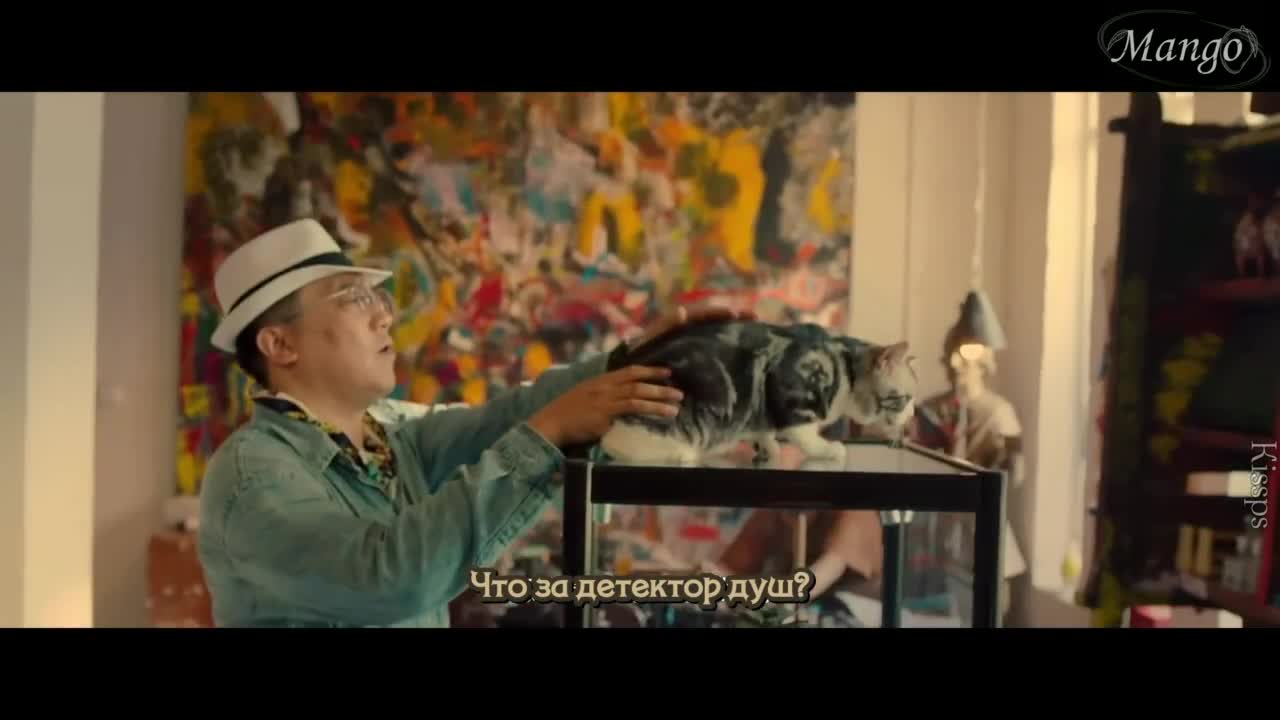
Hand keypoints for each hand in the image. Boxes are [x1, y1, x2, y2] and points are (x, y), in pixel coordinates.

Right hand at [527, 365, 682, 446]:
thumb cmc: (567, 415)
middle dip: (660, 384)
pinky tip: (663, 414)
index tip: (666, 372)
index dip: (649, 370)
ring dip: (660, 398)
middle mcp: (604, 386)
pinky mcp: (605, 413)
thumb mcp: (585, 398)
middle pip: (637, 380)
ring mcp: (605, 398)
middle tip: (678, 390)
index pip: (629, 371)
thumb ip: (603, 397)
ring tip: (677, 404)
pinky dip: (649, 409)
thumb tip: (619, 404)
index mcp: (600, 381)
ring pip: (638, 393)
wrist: (550, 423)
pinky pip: (632, 408)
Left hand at [629, 304, 755, 350]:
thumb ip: (666, 324)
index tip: (737, 313)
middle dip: (736, 316)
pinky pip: (714, 345)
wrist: (637, 363)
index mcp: (683, 321)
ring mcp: (694, 339)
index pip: (706, 312)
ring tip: (755, 330)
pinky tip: (742, 351)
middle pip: (717, 318)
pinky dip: (728, 345)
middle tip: (755, 317)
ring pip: (718, 331)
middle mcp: (691, 327)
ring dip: (735, 329)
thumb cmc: (642, 348)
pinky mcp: (696, 352)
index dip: (721, 311)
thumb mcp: (652, 335)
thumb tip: (681, 311)